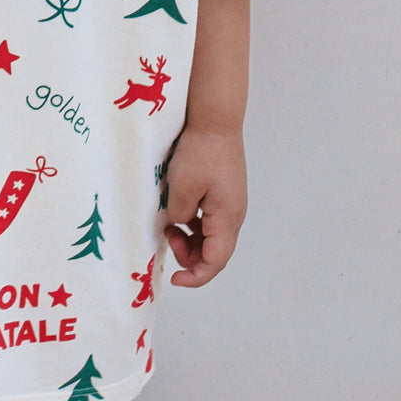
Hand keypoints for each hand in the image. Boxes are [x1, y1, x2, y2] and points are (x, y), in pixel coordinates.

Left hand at [163, 124, 247, 287]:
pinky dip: (193, 224)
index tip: (175, 279)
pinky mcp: (223, 193)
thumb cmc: (200, 152)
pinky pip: (209, 220)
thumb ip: (180, 216)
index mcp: (227, 218)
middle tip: (167, 239)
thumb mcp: (181, 189)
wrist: (215, 121)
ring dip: (190, 239)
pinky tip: (177, 212)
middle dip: (189, 256)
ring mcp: (230, 203)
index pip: (216, 262)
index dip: (196, 276)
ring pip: (211, 236)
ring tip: (169, 226)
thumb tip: (180, 226)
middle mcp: (234, 215)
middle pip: (214, 252)